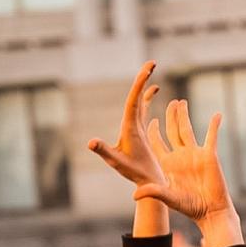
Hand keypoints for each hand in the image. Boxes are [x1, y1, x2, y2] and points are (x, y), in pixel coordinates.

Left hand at [88, 61, 165, 188]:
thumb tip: (91, 142)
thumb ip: (105, 151)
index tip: (147, 70)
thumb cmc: (133, 175)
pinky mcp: (140, 132)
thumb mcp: (117, 162)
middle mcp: (129, 124)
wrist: (143, 184)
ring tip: (151, 68)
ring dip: (145, 84)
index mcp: (127, 127)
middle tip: (152, 62)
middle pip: (135, 96)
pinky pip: (144, 108)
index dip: (140, 84)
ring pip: (139, 100)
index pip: (133, 101)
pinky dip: (148, 97)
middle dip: (142, 78)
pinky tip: (154, 90)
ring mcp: (135, 127)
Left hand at [132, 100, 234, 223]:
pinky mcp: (209, 156)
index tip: (149, 120)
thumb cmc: (190, 207)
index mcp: (168, 163)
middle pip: (173, 131)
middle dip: (171, 117)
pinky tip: (217, 115)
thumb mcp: (169, 198)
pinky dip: (214, 126)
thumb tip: (135, 195)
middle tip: (170, 103)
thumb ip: (153, 193)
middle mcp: (181, 156)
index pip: (158, 143)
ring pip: (188, 130)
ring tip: (182, 102)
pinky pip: (211, 137)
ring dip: (185, 116)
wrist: (210, 210)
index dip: (153, 132)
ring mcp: (195, 154)